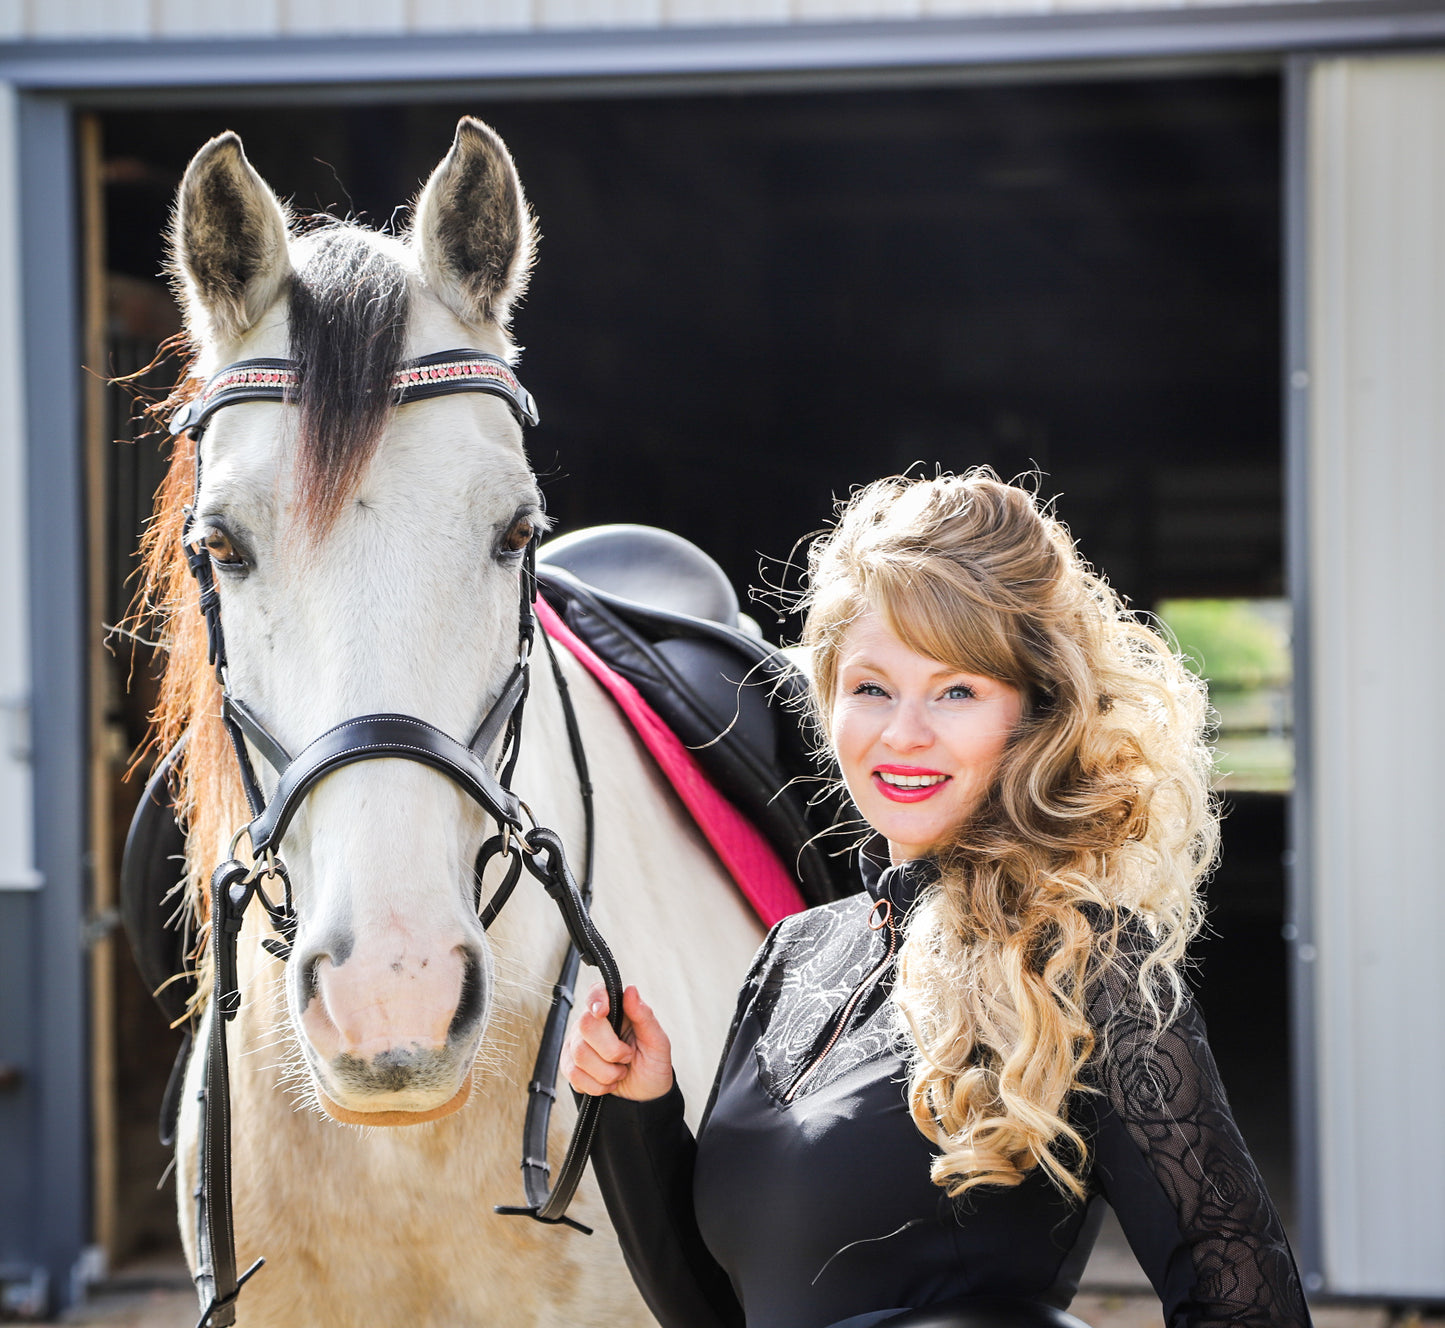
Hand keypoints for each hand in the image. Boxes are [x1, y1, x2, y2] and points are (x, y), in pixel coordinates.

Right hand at [563, 983, 673, 1102]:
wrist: (644, 1096)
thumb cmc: (652, 1064)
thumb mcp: (657, 1041)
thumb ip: (644, 1016)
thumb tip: (631, 990)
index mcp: (615, 1010)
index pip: (596, 992)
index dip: (596, 999)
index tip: (603, 1012)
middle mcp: (592, 1023)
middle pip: (586, 1025)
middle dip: (611, 1050)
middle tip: (627, 1057)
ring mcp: (577, 1044)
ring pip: (580, 1054)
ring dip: (607, 1072)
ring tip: (620, 1071)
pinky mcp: (569, 1066)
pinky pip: (574, 1074)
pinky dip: (596, 1085)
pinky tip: (607, 1082)